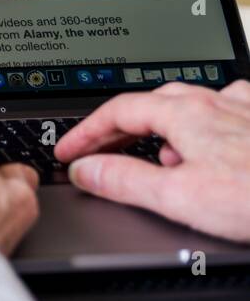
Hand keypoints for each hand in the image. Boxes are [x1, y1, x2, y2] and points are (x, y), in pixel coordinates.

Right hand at [54, 80, 249, 242]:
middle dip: (119, 126)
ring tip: (159, 156)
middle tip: (99, 152)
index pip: (118, 110)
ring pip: (193, 104)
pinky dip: (208, 126)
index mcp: (186, 113)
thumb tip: (86, 170)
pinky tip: (215, 146)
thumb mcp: (180, 198)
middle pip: (153, 102)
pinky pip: (230, 111)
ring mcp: (247, 112)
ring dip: (166, 125)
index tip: (69, 152)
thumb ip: (125, 181)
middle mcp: (217, 103)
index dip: (85, 132)